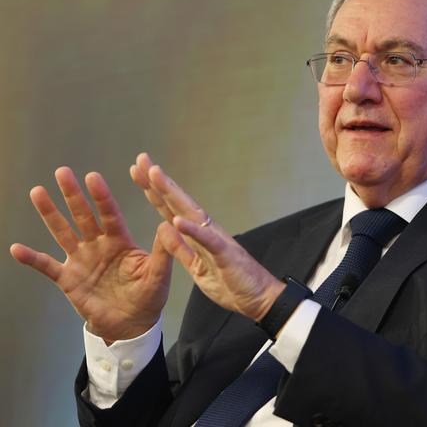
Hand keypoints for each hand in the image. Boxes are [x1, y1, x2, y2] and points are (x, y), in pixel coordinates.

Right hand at [9, 167, 171, 342]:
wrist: (131, 325)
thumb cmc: (148, 296)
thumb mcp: (159, 275)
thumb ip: (163, 252)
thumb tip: (168, 225)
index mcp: (120, 241)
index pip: (110, 214)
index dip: (102, 197)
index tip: (93, 177)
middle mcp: (98, 245)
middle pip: (83, 216)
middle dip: (73, 195)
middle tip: (63, 172)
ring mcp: (81, 260)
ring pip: (62, 232)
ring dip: (50, 214)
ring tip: (38, 192)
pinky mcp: (68, 279)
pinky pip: (47, 266)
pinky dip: (32, 258)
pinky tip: (16, 248)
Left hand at [130, 153, 283, 321]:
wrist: (258, 298)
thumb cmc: (231, 283)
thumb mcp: (195, 268)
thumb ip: (180, 249)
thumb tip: (164, 227)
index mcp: (196, 235)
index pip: (170, 208)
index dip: (153, 190)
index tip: (137, 171)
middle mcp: (205, 231)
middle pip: (177, 202)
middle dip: (158, 181)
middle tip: (141, 159)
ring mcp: (215, 240)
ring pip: (190, 213)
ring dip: (172, 194)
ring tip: (155, 176)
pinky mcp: (225, 255)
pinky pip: (207, 241)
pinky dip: (192, 230)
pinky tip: (177, 220)